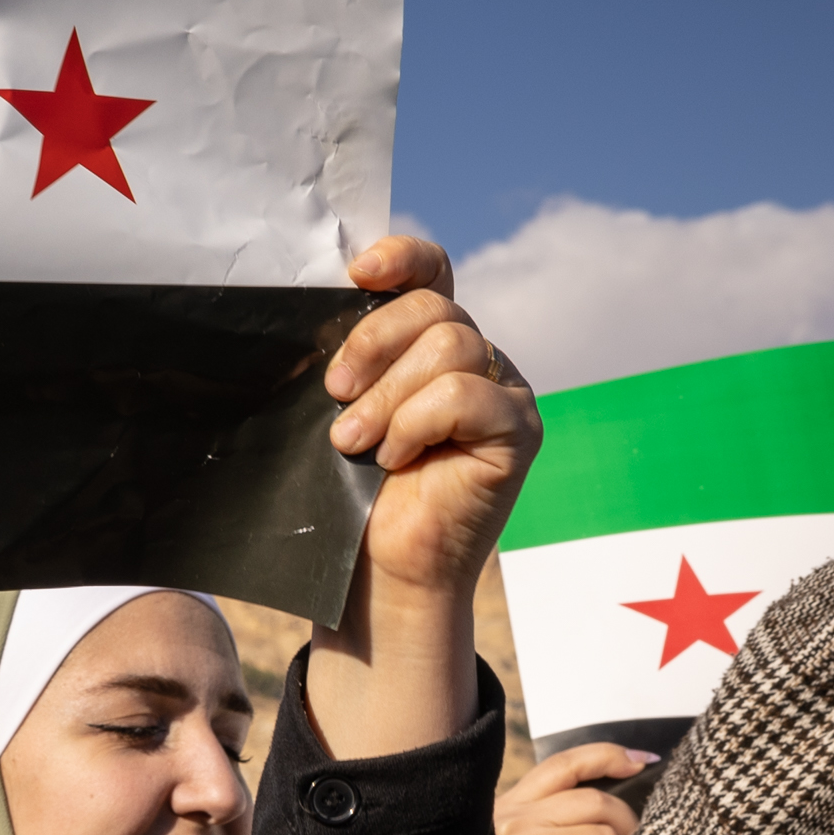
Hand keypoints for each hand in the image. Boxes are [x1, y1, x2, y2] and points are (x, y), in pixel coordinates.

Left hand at [307, 237, 540, 760]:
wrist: (378, 576)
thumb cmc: (352, 499)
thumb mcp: (341, 415)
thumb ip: (346, 363)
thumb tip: (315, 307)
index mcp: (430, 345)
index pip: (432, 273)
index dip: (402, 259)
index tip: (356, 273)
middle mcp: (476, 360)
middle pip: (435, 308)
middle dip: (372, 345)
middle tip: (334, 397)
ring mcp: (503, 393)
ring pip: (452, 345)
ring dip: (388, 394)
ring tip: (354, 443)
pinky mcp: (518, 431)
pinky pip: (467, 394)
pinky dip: (419, 422)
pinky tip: (396, 460)